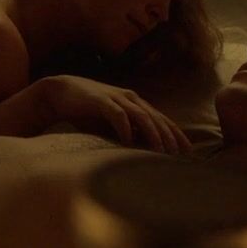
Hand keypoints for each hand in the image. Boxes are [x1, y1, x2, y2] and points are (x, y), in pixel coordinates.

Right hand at [36, 75, 191, 154]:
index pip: (161, 118)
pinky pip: (117, 114)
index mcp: (135, 102)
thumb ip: (127, 131)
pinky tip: (129, 141)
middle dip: (169, 136)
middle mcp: (130, 98)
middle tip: (178, 154)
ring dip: (153, 133)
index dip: (175, 133)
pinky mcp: (100, 101)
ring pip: (141, 115)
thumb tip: (142, 150)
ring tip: (160, 150)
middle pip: (156, 117)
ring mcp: (116, 97)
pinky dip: (125, 128)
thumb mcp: (111, 122)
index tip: (188, 150)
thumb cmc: (86, 110)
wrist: (59, 93)